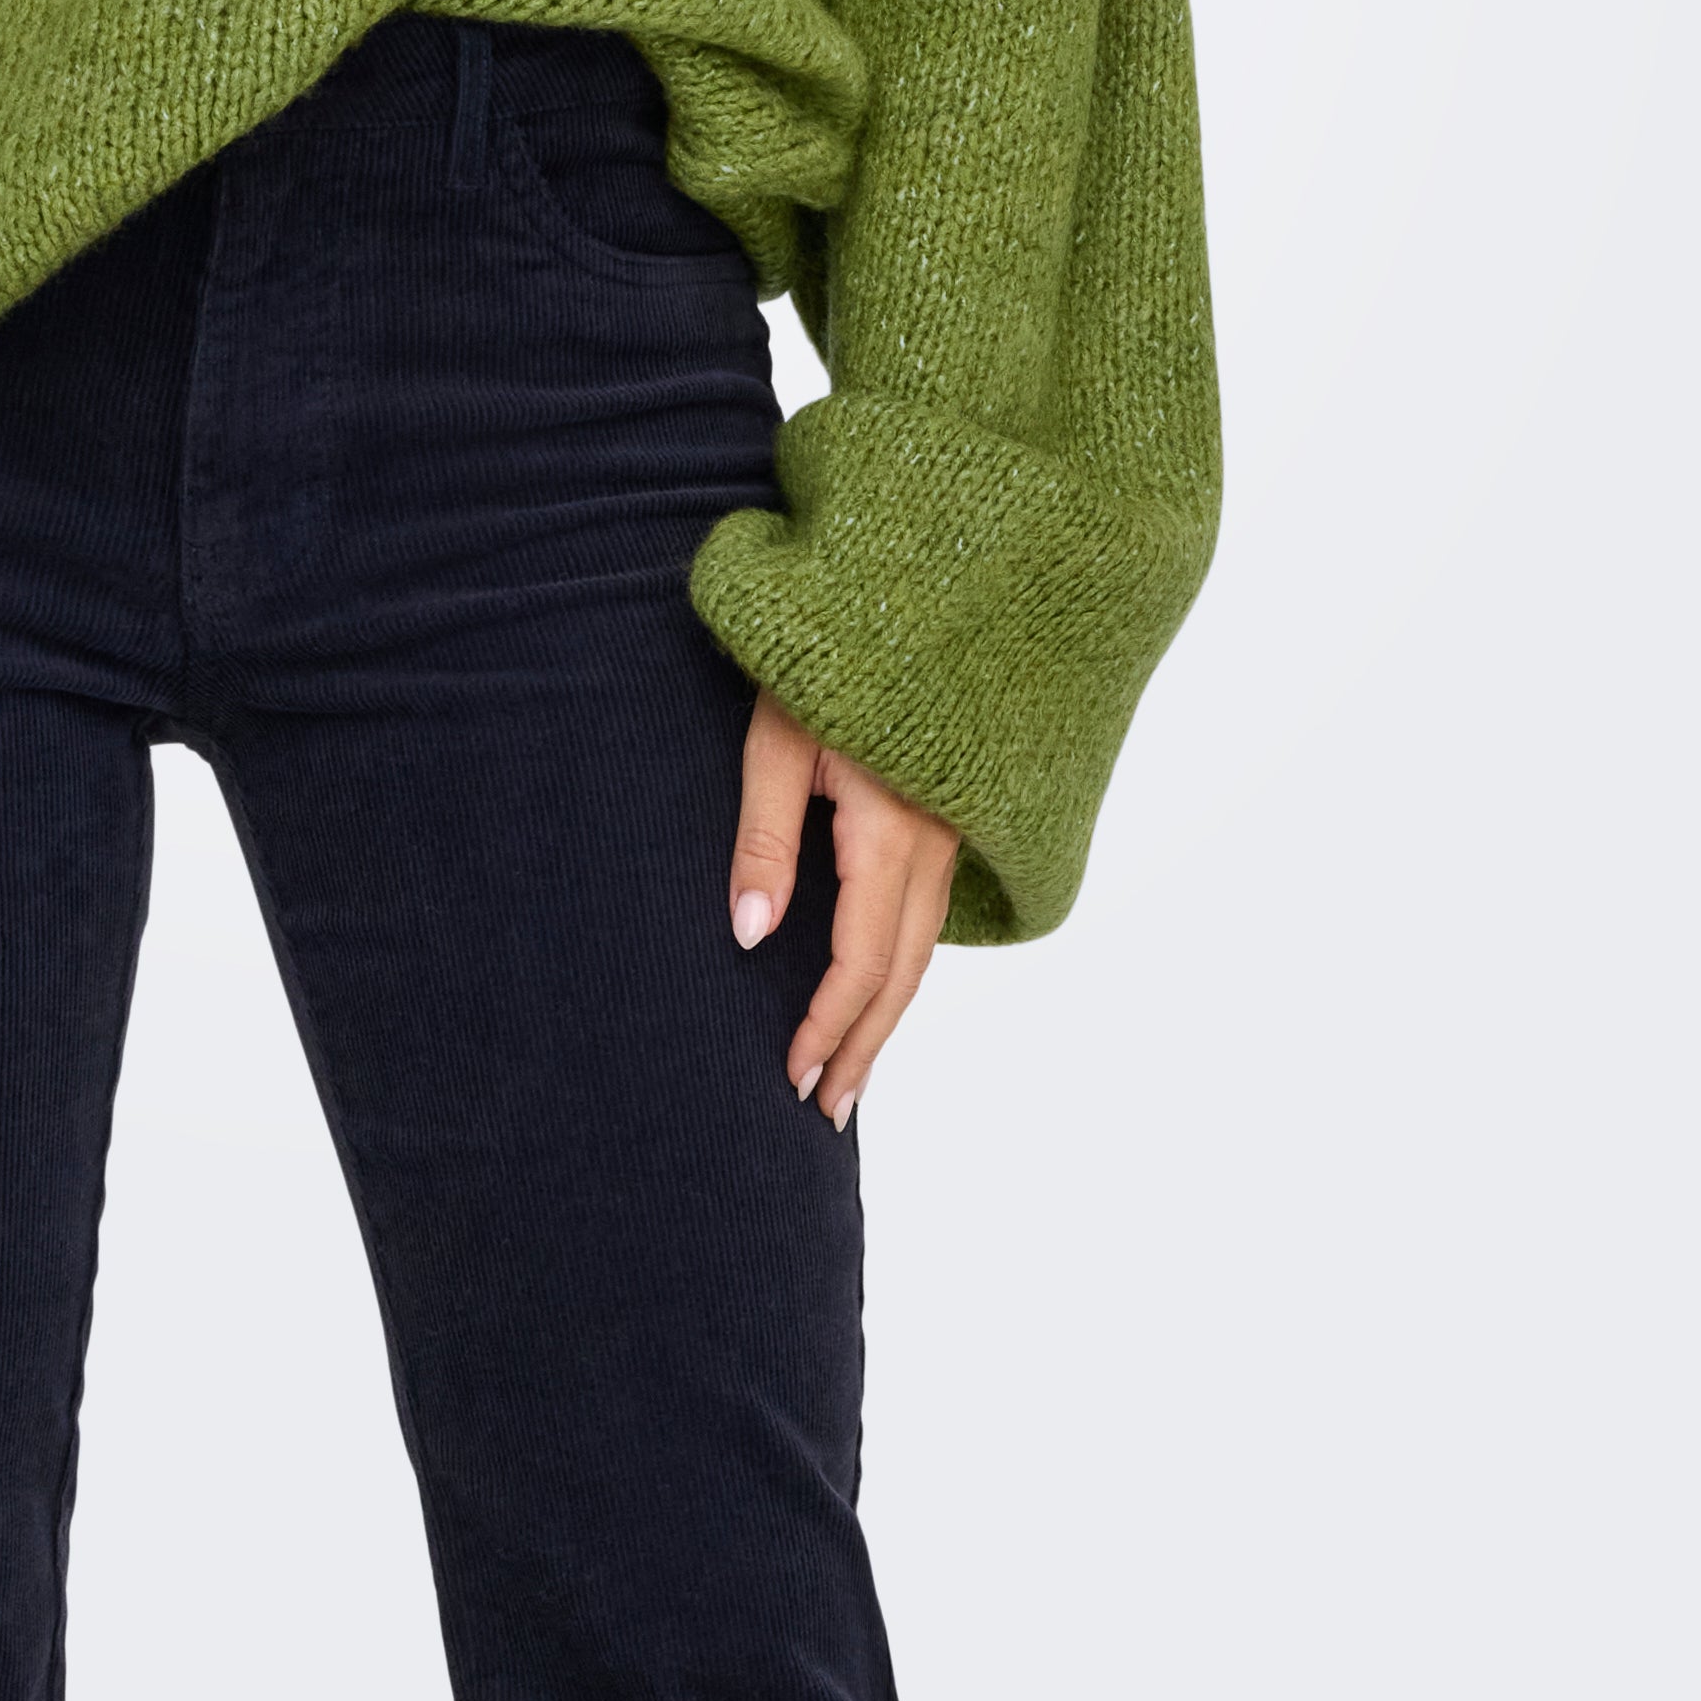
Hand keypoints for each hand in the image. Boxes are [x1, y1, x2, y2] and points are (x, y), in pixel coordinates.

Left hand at [727, 686, 961, 1127]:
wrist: (915, 588)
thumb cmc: (826, 653)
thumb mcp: (778, 736)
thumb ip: (763, 837)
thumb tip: (747, 937)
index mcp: (893, 830)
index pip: (861, 960)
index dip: (828, 1025)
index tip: (794, 1078)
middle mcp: (937, 841)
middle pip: (903, 972)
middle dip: (865, 1046)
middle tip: (828, 1113)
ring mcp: (953, 830)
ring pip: (925, 947)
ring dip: (888, 1016)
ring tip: (853, 1073)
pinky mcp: (952, 815)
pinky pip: (933, 914)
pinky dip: (904, 966)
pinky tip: (881, 989)